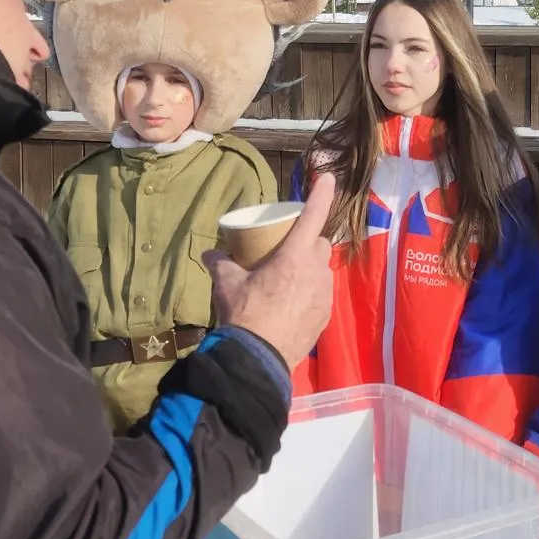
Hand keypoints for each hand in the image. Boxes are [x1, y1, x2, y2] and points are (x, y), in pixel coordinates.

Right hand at [202, 174, 336, 370]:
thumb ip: (220, 264)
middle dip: (307, 241)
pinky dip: (310, 292)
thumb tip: (209, 253)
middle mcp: (316, 271)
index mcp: (295, 256)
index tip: (329, 177)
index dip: (322, 193)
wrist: (258, 361)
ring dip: (309, 268)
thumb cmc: (244, 315)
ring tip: (287, 280)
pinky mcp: (325, 316)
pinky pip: (321, 294)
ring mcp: (324, 295)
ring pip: (322, 270)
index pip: (314, 215)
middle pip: (319, 244)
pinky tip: (292, 304)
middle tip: (286, 250)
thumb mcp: (227, 285)